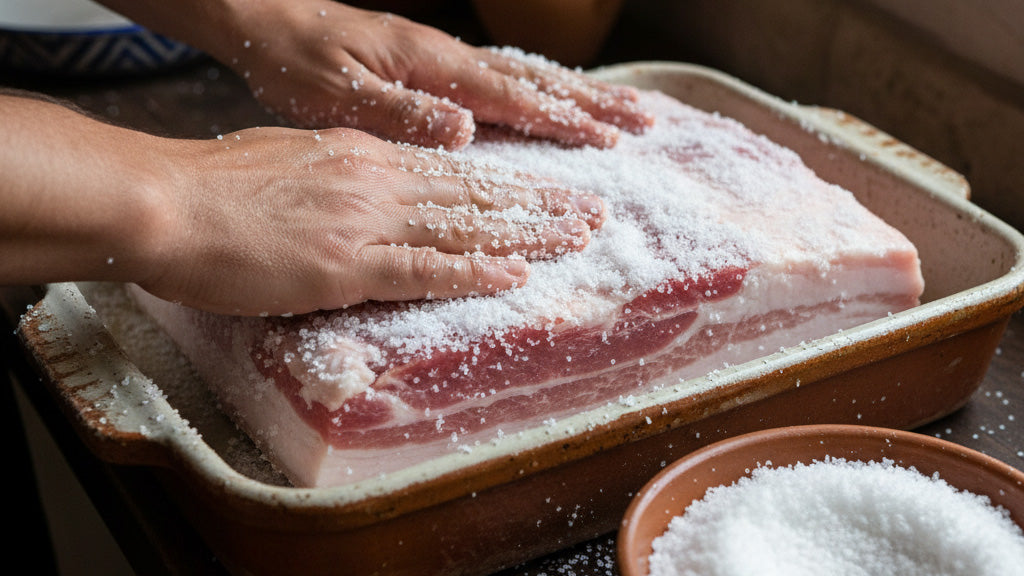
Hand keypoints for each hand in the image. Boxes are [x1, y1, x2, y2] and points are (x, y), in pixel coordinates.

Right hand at [147, 126, 605, 314]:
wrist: (165, 203)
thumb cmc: (214, 188)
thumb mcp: (290, 164)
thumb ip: (338, 178)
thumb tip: (364, 194)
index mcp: (362, 155)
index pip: (451, 170)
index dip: (505, 183)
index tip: (546, 190)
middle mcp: (376, 180)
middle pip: (474, 192)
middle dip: (538, 203)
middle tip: (591, 211)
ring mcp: (365, 220)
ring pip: (464, 225)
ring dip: (527, 231)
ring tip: (578, 236)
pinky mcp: (345, 264)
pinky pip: (424, 268)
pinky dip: (474, 271)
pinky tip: (515, 274)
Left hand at [221, 1, 651, 149]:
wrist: (264, 20)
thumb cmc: (295, 59)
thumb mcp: (339, 93)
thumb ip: (402, 113)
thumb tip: (468, 130)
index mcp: (431, 66)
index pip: (512, 96)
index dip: (562, 120)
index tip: (608, 140)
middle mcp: (445, 57)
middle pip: (533, 79)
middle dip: (590, 103)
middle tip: (643, 120)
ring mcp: (440, 57)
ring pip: (521, 74)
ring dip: (573, 94)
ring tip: (617, 110)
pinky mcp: (428, 63)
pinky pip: (497, 75)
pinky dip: (535, 88)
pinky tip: (549, 100)